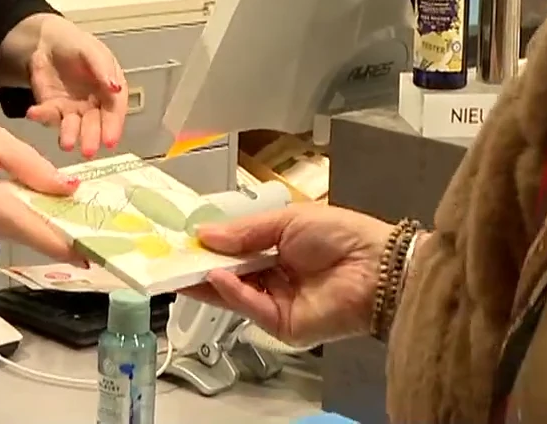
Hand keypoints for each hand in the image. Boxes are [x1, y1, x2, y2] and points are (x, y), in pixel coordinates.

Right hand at [0, 84, 84, 259]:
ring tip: (50, 194)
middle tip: (87, 218)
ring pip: (5, 227)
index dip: (58, 242)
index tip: (90, 254)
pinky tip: (9, 190)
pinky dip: (6, 211)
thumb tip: (66, 189)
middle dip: (52, 226)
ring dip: (28, 215)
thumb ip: (28, 164)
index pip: (23, 226)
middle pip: (19, 230)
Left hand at [23, 14, 126, 156]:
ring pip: (73, 126)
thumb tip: (116, 88)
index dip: (113, 126)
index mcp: (109, 89)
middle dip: (92, 137)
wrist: (45, 42)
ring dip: (70, 135)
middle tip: (88, 150)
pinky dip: (41, 116)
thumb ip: (103, 69)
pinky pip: (47, 116)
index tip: (110, 141)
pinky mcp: (51, 109)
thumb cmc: (74, 44)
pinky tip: (34, 112)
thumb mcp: (92, 51)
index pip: (114, 110)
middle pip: (94, 123)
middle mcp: (93, 104)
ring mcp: (72, 109)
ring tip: (67, 144)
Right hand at [187, 205, 393, 345]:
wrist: (377, 268)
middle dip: (201, 266)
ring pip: (234, 295)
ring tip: (183, 266)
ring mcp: (277, 304)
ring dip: (209, 281)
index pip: (236, 252)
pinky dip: (231, 294)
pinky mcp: (282, 325)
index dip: (211, 246)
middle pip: (231, 276)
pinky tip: (215, 278)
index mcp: (279, 250)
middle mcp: (275, 279)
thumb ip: (245, 232)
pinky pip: (251, 309)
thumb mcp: (288, 221)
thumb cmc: (340, 235)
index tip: (182, 239)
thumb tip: (205, 234)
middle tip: (169, 257)